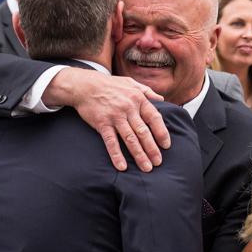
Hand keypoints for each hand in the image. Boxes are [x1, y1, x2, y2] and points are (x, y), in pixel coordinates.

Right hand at [44, 68, 168, 171]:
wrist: (85, 85)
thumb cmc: (110, 85)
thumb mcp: (130, 83)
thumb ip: (147, 91)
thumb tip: (161, 100)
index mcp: (138, 99)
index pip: (154, 118)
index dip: (161, 132)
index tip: (166, 145)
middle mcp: (128, 108)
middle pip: (143, 132)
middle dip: (152, 149)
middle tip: (158, 162)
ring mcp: (115, 116)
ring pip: (130, 139)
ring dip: (139, 155)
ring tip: (146, 167)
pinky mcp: (102, 123)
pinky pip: (111, 142)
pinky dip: (116, 155)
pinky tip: (122, 166)